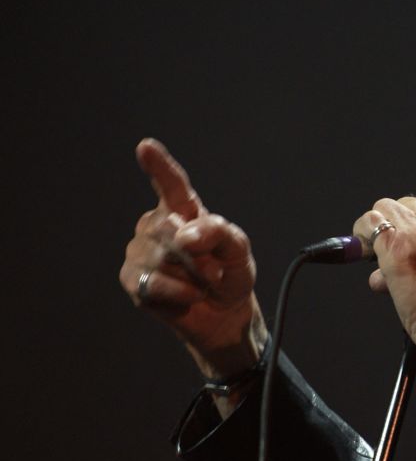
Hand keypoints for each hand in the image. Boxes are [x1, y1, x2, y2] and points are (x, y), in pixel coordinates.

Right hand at [120, 138, 264, 381]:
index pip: (171, 184)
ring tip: (202, 283)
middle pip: (168, 227)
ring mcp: (140, 251)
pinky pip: (152, 283)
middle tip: (215, 269)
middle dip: (197, 253)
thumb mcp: (238, 250)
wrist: (224, 313)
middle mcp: (157, 225)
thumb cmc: (230, 273)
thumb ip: (218, 233)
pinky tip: (187, 296)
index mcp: (184, 210)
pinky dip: (178, 293)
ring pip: (161, 258)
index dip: (158, 165)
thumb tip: (184, 235)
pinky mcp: (133, 279)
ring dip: (191, 276)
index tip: (146, 147)